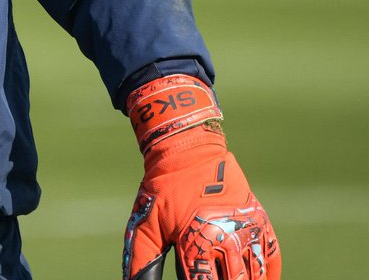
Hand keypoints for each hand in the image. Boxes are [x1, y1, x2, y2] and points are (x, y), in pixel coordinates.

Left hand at [122, 76, 279, 279]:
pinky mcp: (260, 221)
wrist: (187, 147)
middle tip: (211, 278)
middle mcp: (227, 238)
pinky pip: (271, 258)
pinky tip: (256, 279)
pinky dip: (267, 274)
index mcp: (197, 242)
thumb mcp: (146, 222)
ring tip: (230, 277)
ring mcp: (248, 230)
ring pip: (255, 277)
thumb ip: (142, 259)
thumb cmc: (163, 187)